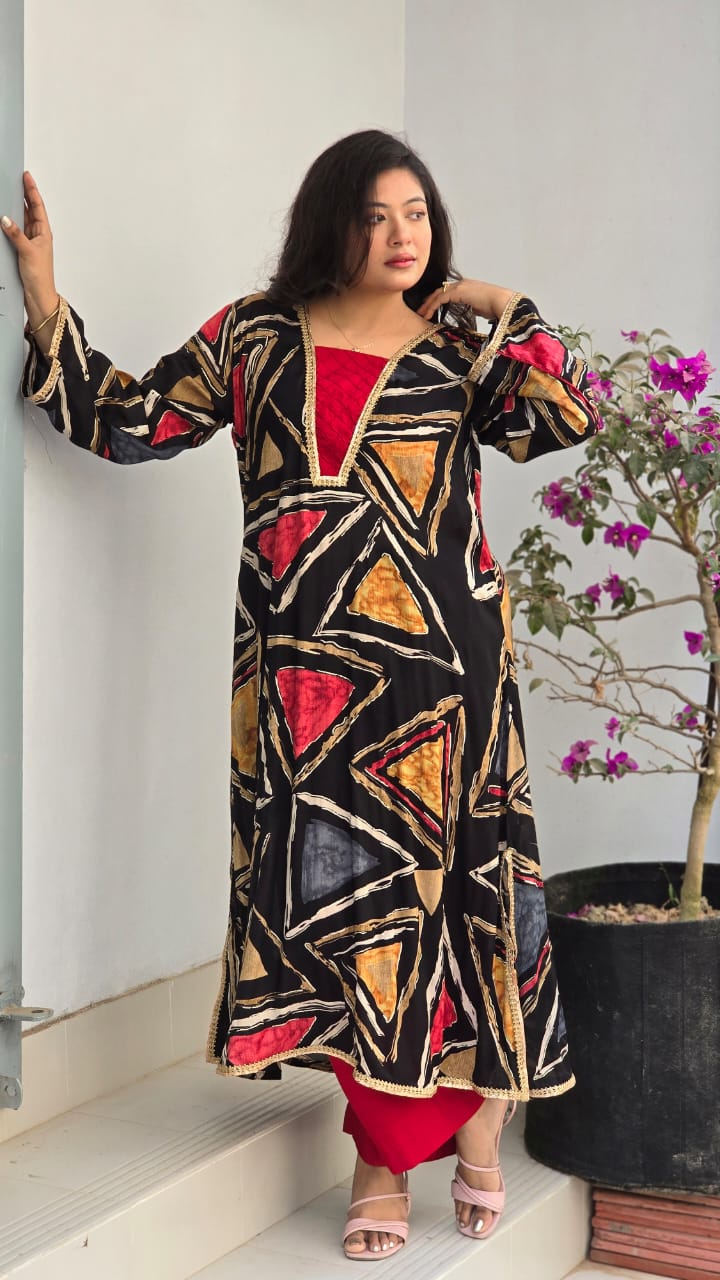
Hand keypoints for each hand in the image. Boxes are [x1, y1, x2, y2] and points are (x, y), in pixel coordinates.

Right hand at [1, 171, 58, 326]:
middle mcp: (38, 235)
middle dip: (24, 195)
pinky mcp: (22, 250)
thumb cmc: (40, 276)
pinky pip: (15, 231)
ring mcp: (30, 242)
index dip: (32, 190)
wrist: (38, 296)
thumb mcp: (27, 251)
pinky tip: (5, 218)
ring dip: (17, 208)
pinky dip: (10, 223)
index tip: (27, 176)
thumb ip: (16, 234)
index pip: (37, 206)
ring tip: (11, 193)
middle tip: (17, 180)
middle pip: (30, 210)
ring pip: (22, 220)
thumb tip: (6, 219)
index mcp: (44, 232)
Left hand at [417, 278, 515, 322]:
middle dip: (429, 301)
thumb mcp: (482, 307)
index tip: (429, 309)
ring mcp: (460, 286)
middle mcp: (462, 284)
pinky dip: (433, 306)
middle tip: (421, 311)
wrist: (503, 303)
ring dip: (428, 304)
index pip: (447, 291)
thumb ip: (474, 307)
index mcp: (467, 287)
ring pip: (438, 294)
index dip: (436, 300)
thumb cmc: (497, 307)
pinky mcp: (458, 291)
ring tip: (421, 314)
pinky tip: (428, 314)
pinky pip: (441, 298)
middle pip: (440, 291)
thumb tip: (472, 311)